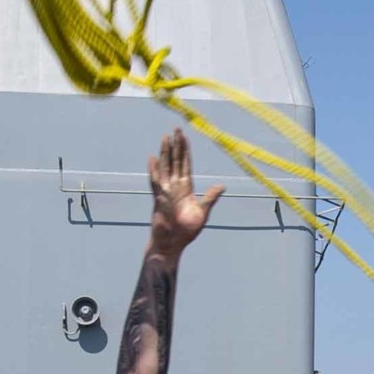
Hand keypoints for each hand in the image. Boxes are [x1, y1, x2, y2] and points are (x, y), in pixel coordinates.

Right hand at [147, 130, 222, 253]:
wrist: (171, 244)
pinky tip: (152, 158)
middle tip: (176, 129)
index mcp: (186, 188)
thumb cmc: (186, 231)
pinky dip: (154, 169)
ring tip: (165, 138)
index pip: (185, 164)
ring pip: (165, 166)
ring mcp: (165, 191)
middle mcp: (175, 186)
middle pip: (175, 161)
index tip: (184, 136)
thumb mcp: (202, 213)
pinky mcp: (158, 198)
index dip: (185, 150)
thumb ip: (210, 198)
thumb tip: (222, 186)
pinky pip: (156, 180)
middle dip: (176, 145)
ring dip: (165, 152)